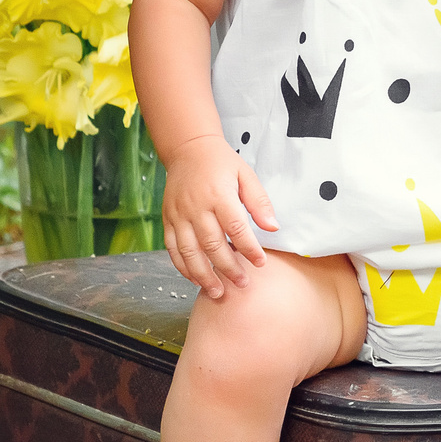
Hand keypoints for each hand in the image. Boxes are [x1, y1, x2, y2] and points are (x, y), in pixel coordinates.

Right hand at [160, 136, 279, 300]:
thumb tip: (272, 227)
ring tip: (218, 292)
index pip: (236, 228)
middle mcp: (196, 207)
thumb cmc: (221, 163)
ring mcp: (179, 215)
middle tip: (242, 284)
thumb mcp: (246, 175)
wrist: (188, 149)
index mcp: (219, 195)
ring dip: (203, 275)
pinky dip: (183, 267)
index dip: (249, 249)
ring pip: (189, 252)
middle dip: (228, 268)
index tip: (261, 263)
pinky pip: (173, 249)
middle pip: (212, 244)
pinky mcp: (168, 220)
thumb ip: (259, 202)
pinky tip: (195, 279)